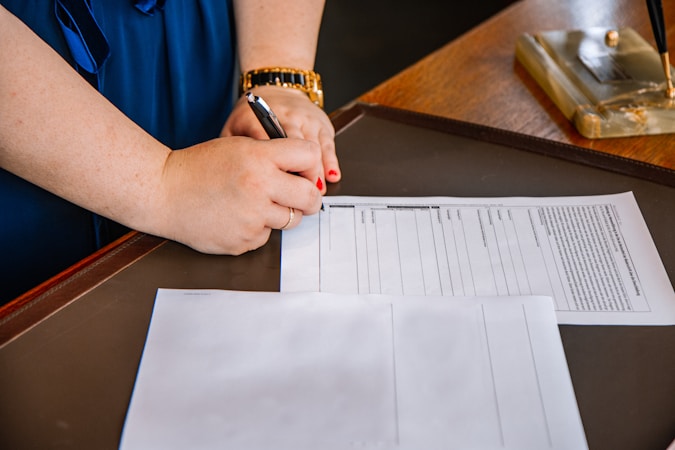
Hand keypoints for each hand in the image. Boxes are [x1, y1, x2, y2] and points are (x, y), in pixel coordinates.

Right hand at [155, 136, 322, 254]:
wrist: (163, 192)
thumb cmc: (199, 167)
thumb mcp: (239, 147)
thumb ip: (274, 156)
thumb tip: (307, 172)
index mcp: (260, 158)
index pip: (310, 156)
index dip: (309, 165)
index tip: (304, 172)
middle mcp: (259, 187)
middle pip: (310, 197)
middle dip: (309, 197)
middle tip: (300, 196)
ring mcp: (252, 217)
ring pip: (291, 220)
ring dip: (281, 213)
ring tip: (256, 203)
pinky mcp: (244, 241)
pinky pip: (267, 235)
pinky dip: (258, 228)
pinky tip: (237, 216)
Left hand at [221, 85, 340, 192]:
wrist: (275, 91)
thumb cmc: (252, 118)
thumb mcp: (233, 131)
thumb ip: (230, 152)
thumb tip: (232, 181)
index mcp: (258, 118)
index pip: (265, 143)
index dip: (273, 167)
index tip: (275, 188)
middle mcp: (284, 116)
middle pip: (294, 146)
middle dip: (299, 172)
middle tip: (298, 196)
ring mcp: (305, 118)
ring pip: (313, 147)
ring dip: (316, 171)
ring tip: (314, 192)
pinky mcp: (321, 123)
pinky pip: (327, 144)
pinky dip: (330, 162)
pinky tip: (331, 177)